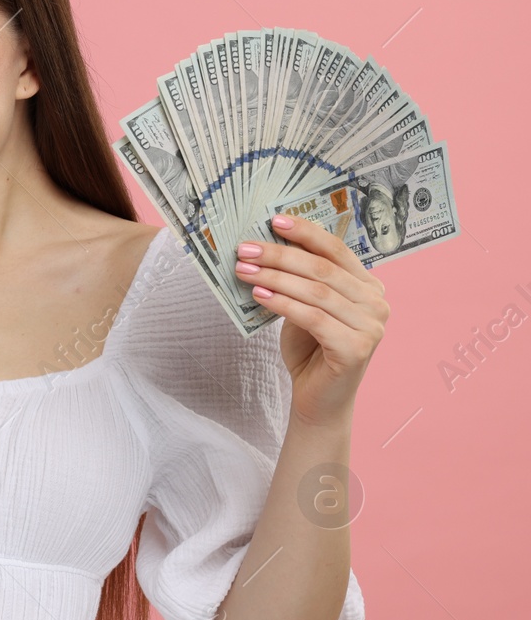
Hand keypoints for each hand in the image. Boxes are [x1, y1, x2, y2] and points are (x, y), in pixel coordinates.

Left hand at [234, 214, 389, 426]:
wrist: (318, 398)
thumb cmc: (310, 348)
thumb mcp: (305, 306)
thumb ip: (300, 279)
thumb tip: (268, 245)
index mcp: (368, 285)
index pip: (335, 250)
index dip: (305, 232)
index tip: (273, 221)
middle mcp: (377, 302)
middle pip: (321, 269)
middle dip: (278, 255)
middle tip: (243, 249)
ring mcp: (371, 326)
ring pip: (316, 291)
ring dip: (274, 277)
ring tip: (243, 270)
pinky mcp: (356, 348)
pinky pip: (313, 318)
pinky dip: (283, 304)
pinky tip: (259, 296)